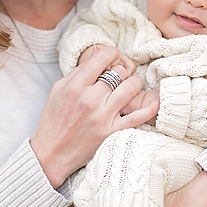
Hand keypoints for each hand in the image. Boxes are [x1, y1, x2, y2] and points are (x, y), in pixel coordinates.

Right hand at [30, 45, 159, 187]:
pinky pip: (138, 116)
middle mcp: (90, 100)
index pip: (102, 58)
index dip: (111, 52)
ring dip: (133, 83)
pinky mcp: (113, 132)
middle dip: (120, 70)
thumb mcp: (58, 90)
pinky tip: (156, 99)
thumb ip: (78, 71)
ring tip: (129, 86)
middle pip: (118, 73)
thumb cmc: (53, 120)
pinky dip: (151, 106)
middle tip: (117, 76)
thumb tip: (98, 52)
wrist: (51, 154)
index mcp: (75, 87)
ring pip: (131, 88)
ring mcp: (103, 117)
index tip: (112, 56)